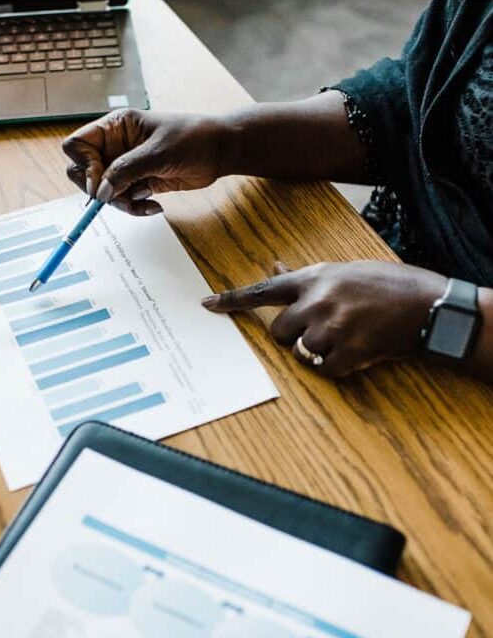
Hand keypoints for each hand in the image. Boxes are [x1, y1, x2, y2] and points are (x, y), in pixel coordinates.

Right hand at [62, 108, 225, 215]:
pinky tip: (154, 205)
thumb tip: (99, 192)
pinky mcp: (137, 184)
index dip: (82, 166)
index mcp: (114, 127)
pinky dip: (135, 208)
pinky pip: (123, 202)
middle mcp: (115, 146)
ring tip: (145, 200)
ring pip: (104, 193)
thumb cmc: (192, 139)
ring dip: (121, 203)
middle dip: (100, 190)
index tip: (100, 182)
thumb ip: (126, 171)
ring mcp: (125, 167)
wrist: (218, 152)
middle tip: (122, 196)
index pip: (77, 145)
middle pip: (84, 173)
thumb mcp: (157, 153)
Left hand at [202, 260, 447, 376]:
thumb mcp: (342, 271)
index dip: (232, 300)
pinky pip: (324, 370)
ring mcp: (333, 327)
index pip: (263, 291)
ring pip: (301, 352)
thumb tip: (274, 267)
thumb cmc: (386, 285)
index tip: (208, 304)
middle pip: (279, 332)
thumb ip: (304, 277)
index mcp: (314, 278)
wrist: (429, 304)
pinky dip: (336, 366)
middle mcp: (317, 301)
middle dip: (293, 336)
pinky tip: (357, 350)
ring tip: (347, 335)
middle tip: (320, 329)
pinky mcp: (349, 351)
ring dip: (318, 351)